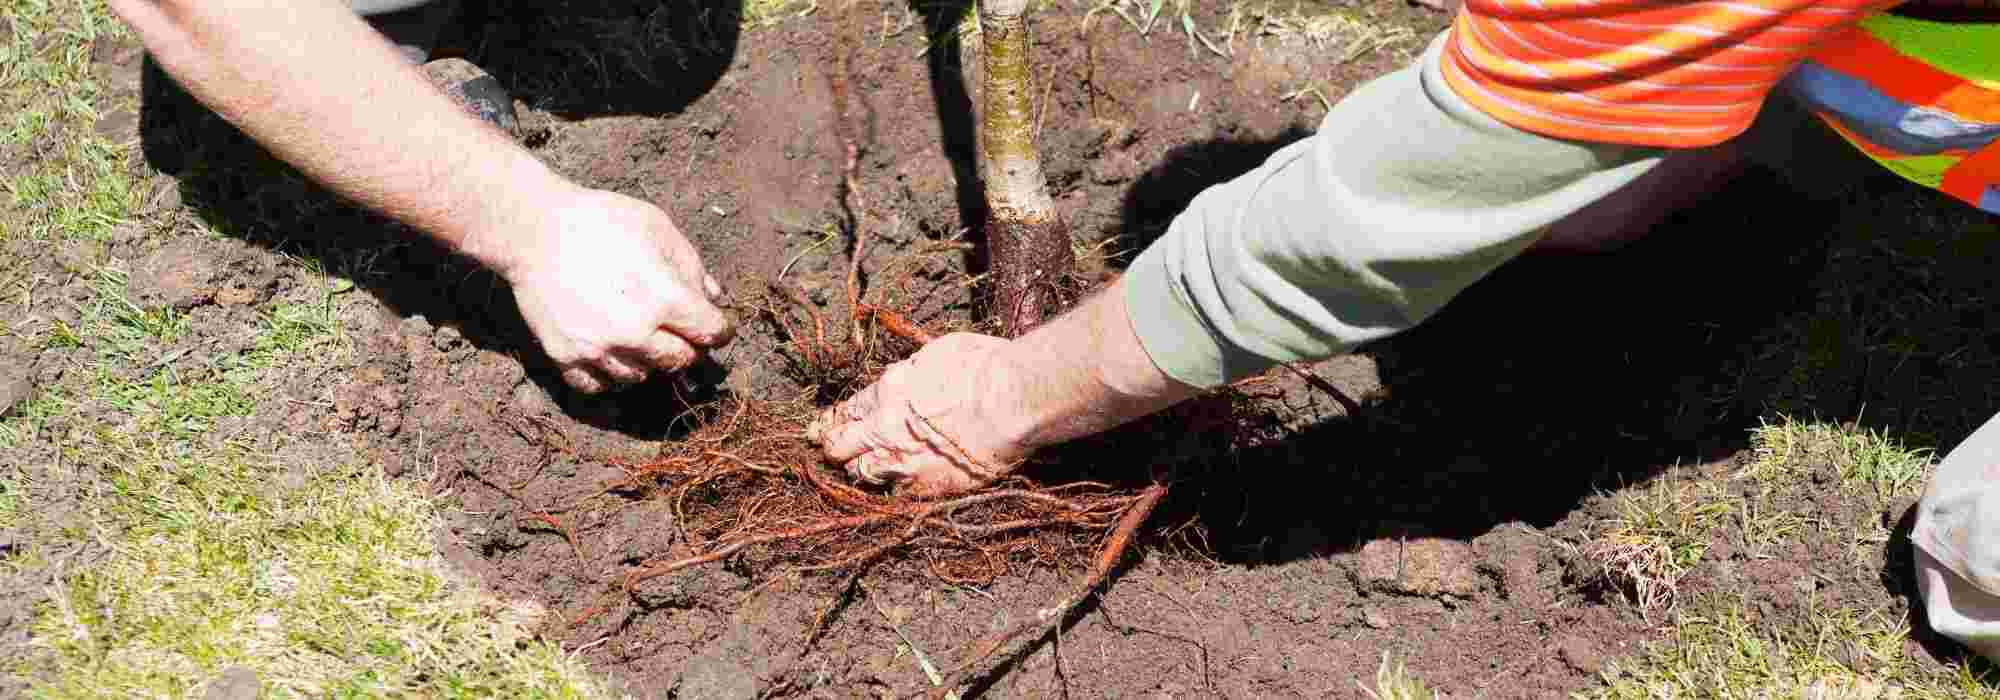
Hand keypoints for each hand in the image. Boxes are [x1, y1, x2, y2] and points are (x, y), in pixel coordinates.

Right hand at [488, 187, 734, 392]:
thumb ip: (691, 267)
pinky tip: (612, 352)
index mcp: (665, 298)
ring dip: (648, 361)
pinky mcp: (566, 356)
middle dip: (687, 346)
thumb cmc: (600, 220)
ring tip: (640, 336)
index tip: (716, 327)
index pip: (711, 333)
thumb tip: (713, 298)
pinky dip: (610, 374)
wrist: (534, 230)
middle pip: (681, 361)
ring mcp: (598, 349)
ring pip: (641, 377)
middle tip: (679, 331)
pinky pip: (599, 385)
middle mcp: (635, 332)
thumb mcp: (658, 228)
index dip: (720, 329)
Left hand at [805, 333, 1033, 497]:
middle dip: (832, 447)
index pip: (845, 411)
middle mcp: (884, 429)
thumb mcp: (937, 354)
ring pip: (861, 474)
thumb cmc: (985, 367)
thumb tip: (905, 377)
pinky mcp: (926, 488)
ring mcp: (902, 462)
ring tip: (860, 468)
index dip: (831, 420)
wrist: (1013, 402)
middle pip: (839, 445)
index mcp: (886, 390)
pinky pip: (895, 494)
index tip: (822, 427)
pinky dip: (893, 489)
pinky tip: (896, 485)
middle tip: (828, 449)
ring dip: (859, 469)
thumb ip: (912, 372)